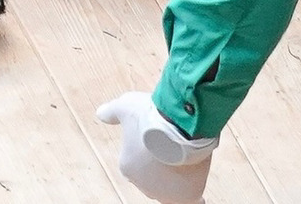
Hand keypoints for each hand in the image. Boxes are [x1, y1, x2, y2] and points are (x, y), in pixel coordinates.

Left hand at [97, 91, 217, 203]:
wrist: (177, 125)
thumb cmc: (150, 115)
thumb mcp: (125, 106)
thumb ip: (112, 111)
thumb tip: (101, 113)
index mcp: (126, 165)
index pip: (136, 162)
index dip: (148, 149)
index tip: (157, 138)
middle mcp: (143, 183)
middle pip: (153, 176)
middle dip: (161, 163)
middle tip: (173, 146)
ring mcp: (164, 192)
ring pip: (171, 188)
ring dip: (176, 176)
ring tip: (186, 159)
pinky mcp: (185, 195)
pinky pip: (189, 200)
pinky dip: (192, 196)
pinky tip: (199, 197)